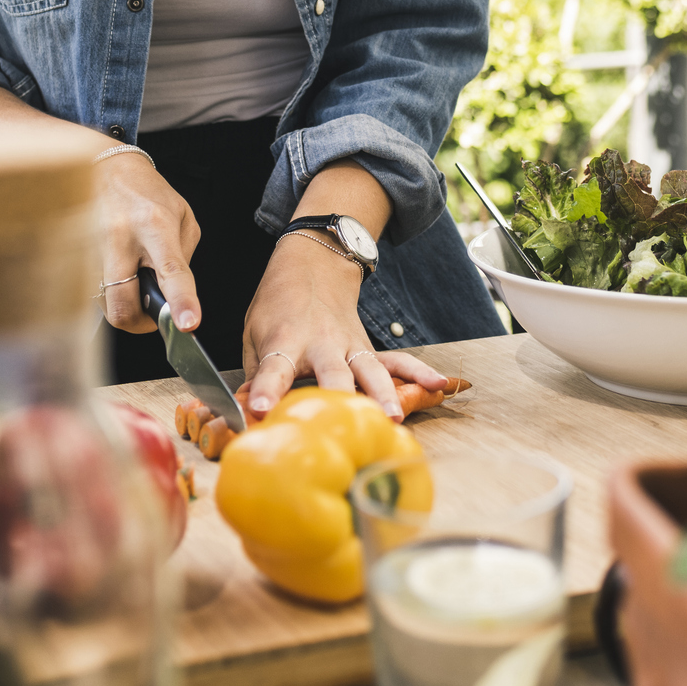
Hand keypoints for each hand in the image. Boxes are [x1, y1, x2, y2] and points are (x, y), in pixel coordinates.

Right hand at [95, 153, 202, 335]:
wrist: (105, 168)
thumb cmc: (148, 193)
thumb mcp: (182, 217)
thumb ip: (183, 258)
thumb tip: (175, 297)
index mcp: (154, 224)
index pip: (170, 271)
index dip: (180, 302)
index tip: (188, 324)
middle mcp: (119, 238)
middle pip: (123, 306)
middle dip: (140, 323)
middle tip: (152, 311)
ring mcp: (92, 249)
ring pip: (106, 304)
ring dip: (125, 303)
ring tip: (134, 278)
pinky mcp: (75, 257)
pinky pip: (94, 292)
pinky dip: (110, 291)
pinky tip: (118, 270)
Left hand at [238, 234, 447, 421]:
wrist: (314, 264)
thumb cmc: (278, 305)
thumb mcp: (255, 334)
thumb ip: (256, 376)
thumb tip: (247, 415)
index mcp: (285, 340)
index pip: (273, 369)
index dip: (267, 389)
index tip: (261, 409)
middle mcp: (321, 343)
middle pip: (332, 371)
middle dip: (337, 396)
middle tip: (342, 421)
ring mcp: (349, 344)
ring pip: (370, 370)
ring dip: (383, 394)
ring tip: (393, 418)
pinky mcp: (367, 347)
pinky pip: (396, 360)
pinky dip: (419, 372)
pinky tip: (439, 384)